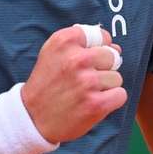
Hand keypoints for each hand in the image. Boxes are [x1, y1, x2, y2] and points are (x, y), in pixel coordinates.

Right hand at [21, 25, 125, 143]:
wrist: (32, 118)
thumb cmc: (47, 83)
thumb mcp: (53, 52)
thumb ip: (81, 43)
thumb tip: (116, 48)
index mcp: (64, 41)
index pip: (101, 35)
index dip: (99, 47)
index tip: (88, 59)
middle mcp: (76, 58)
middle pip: (112, 55)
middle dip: (103, 68)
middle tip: (85, 79)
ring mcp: (87, 81)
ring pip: (117, 77)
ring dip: (106, 86)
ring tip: (86, 93)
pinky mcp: (96, 103)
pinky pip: (120, 94)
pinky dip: (111, 101)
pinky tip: (94, 103)